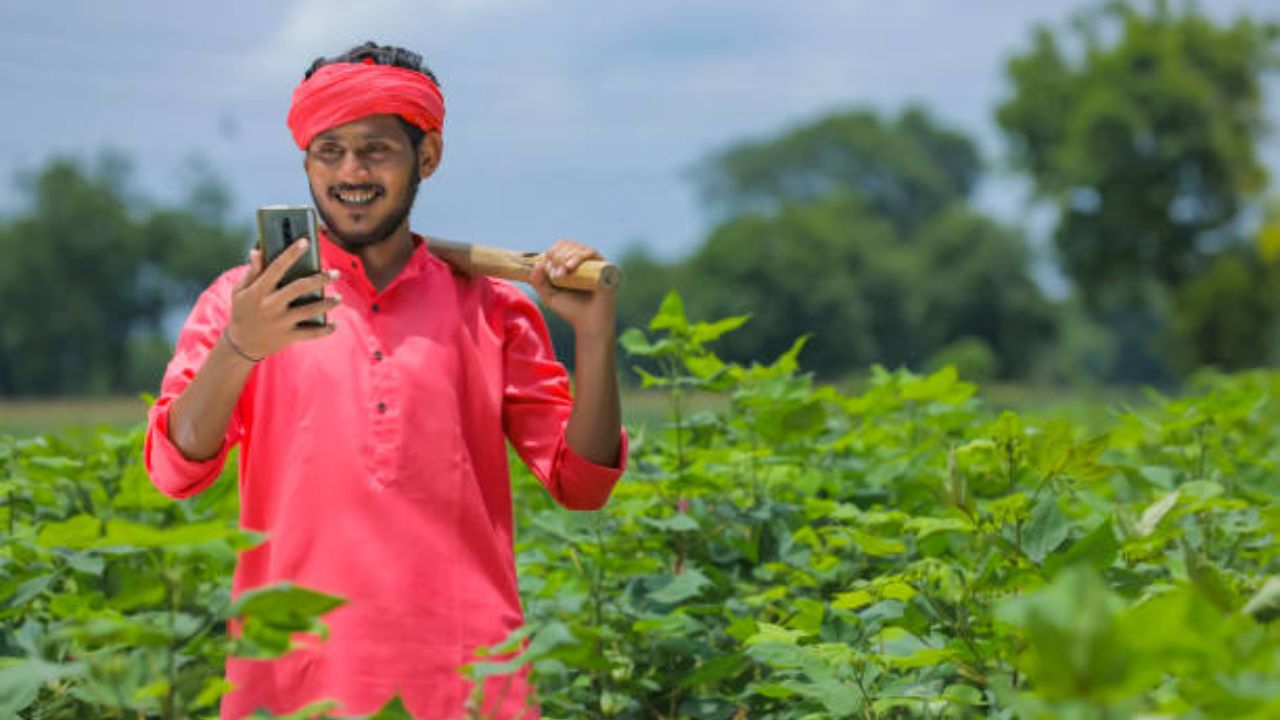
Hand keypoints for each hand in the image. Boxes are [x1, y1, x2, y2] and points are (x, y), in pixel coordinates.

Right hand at [225, 238, 341, 360]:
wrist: (240, 345)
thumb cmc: (242, 311)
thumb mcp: (240, 291)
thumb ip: (251, 272)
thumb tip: (257, 251)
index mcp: (258, 291)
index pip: (276, 268)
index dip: (290, 253)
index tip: (305, 242)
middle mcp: (270, 305)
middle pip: (299, 288)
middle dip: (319, 279)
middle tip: (336, 273)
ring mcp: (280, 322)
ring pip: (309, 311)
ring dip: (327, 304)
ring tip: (339, 298)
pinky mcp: (288, 336)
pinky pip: (310, 333)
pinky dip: (325, 330)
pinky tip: (335, 324)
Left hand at [530, 239, 615, 338]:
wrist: (589, 323)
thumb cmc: (571, 310)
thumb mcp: (549, 296)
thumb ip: (538, 282)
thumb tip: (537, 265)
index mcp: (572, 263)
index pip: (559, 247)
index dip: (551, 254)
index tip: (547, 270)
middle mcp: (585, 260)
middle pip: (567, 245)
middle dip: (557, 257)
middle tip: (555, 275)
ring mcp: (596, 263)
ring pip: (578, 248)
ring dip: (565, 257)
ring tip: (561, 275)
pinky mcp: (605, 267)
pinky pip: (591, 254)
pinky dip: (578, 257)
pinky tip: (570, 267)